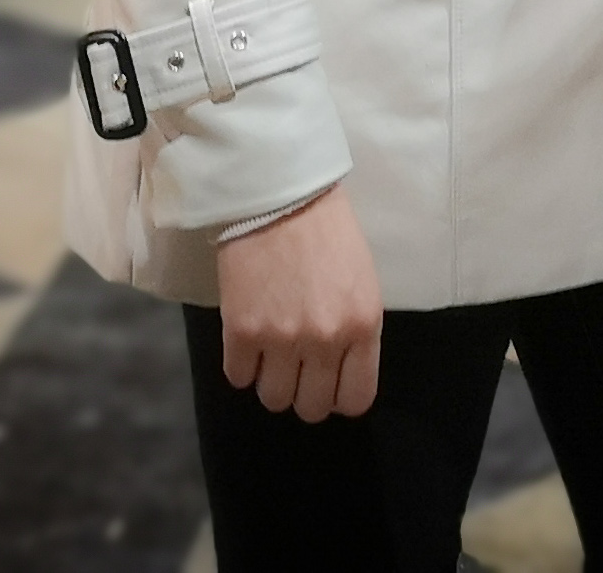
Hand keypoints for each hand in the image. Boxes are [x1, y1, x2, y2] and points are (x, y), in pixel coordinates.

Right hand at [212, 185, 382, 420]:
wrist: (278, 194)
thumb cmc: (327, 232)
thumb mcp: (362, 282)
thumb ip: (355, 331)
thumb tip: (339, 371)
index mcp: (364, 326)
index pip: (355, 399)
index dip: (338, 396)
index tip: (326, 383)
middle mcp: (326, 340)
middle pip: (311, 407)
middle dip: (303, 391)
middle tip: (295, 366)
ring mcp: (282, 339)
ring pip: (274, 399)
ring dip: (270, 380)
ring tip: (270, 351)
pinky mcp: (242, 332)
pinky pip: (239, 377)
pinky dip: (242, 364)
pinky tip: (248, 339)